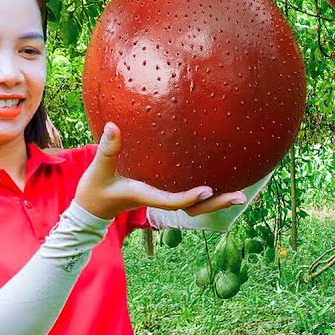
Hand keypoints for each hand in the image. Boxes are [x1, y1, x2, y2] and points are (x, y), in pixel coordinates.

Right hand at [74, 122, 246, 219]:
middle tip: (242, 197)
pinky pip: (190, 198)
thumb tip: (113, 126)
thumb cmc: (95, 190)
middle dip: (217, 204)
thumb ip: (107, 148)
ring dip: (218, 202)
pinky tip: (223, 184)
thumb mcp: (99, 169)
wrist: (92, 209)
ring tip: (243, 194)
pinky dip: (208, 196)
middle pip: (194, 208)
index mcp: (147, 196)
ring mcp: (164, 200)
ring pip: (196, 207)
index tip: (208, 190)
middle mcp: (160, 201)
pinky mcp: (164, 196)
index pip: (174, 201)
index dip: (191, 197)